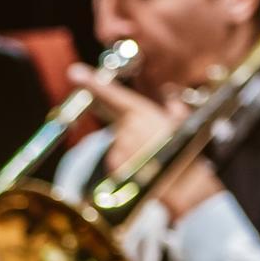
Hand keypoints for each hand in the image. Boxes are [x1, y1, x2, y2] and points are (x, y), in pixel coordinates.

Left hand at [67, 64, 222, 220]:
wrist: (183, 187)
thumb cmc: (185, 156)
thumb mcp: (184, 129)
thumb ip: (176, 114)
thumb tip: (173, 104)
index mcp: (143, 113)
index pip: (113, 96)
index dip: (92, 83)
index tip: (74, 72)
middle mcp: (126, 128)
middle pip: (111, 117)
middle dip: (101, 104)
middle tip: (95, 92)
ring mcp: (118, 148)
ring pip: (118, 143)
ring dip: (129, 148)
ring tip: (150, 158)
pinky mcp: (113, 166)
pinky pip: (116, 161)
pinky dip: (127, 164)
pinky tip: (142, 170)